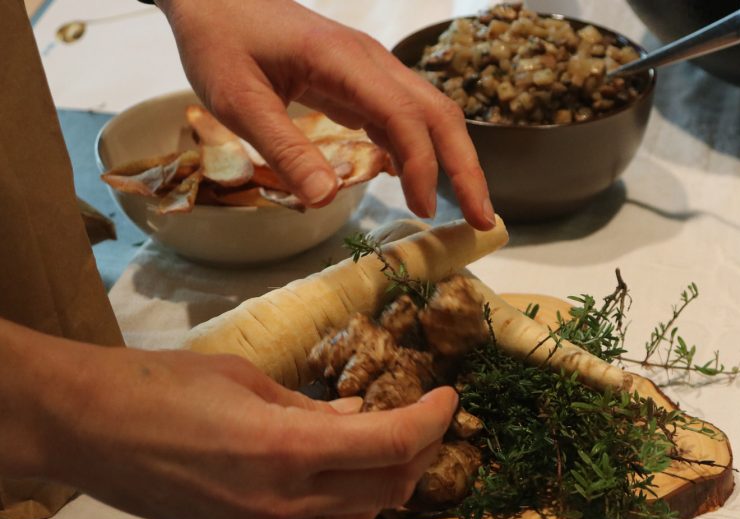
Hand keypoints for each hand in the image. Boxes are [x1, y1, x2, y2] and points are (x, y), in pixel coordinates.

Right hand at [0, 320, 456, 518]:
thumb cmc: (163, 384)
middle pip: (387, 489)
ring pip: (356, 516)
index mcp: (289, 449)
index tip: (449, 398)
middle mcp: (284, 501)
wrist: (85, 427)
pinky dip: (338, 496)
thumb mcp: (250, 381)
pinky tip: (330, 464)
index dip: (434, 421)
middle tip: (424, 418)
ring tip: (382, 442)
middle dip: (420, 453)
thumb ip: (313, 409)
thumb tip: (360, 416)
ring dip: (382, 481)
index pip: (394, 445)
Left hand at [154, 0, 494, 228]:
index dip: (422, 166)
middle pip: (439, 113)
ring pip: (430, 113)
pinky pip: (404, 116)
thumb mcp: (237, 100)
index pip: (404, 116)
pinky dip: (420, 150)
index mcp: (346, 62)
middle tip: (483, 219)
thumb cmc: (221, 41)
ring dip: (452, 160)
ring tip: (464, 206)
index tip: (423, 209)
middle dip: (467, 167)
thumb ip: (283, 148)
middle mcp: (371, 63)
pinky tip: (417, 181)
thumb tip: (325, 200)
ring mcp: (371, 70)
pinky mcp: (361, 81)